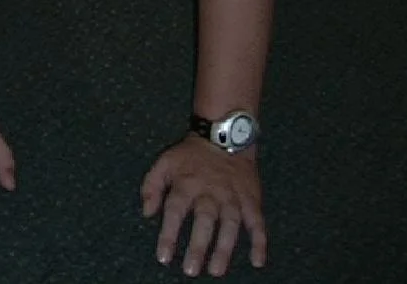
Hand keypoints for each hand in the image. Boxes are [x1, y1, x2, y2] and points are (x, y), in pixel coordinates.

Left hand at [141, 133, 265, 275]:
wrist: (225, 135)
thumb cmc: (191, 155)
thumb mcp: (165, 162)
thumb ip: (152, 185)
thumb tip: (147, 213)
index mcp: (187, 183)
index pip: (175, 210)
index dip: (169, 233)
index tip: (164, 257)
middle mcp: (210, 191)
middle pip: (204, 219)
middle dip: (198, 245)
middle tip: (191, 270)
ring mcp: (233, 196)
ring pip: (230, 224)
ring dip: (224, 248)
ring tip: (216, 270)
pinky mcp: (251, 199)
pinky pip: (258, 222)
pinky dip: (260, 241)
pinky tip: (257, 261)